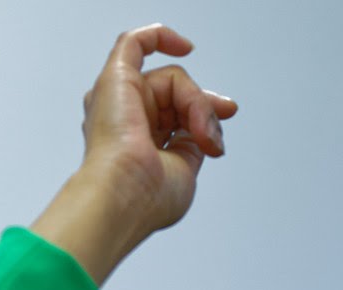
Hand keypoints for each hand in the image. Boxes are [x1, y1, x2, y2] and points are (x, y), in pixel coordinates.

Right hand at [31, 26, 236, 283]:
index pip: (175, 114)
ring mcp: (118, 99)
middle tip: (211, 133)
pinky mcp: (115, 79)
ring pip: (171, 80)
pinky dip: (161, 37)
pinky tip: (186, 46)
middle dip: (202, 107)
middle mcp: (124, 120)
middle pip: (175, 95)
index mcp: (135, 144)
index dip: (204, 112)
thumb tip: (205, 126)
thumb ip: (192, 142)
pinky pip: (136, 42)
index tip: (228, 113)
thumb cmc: (147, 198)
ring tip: (198, 133)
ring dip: (194, 103)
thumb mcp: (185, 168)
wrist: (125, 198)